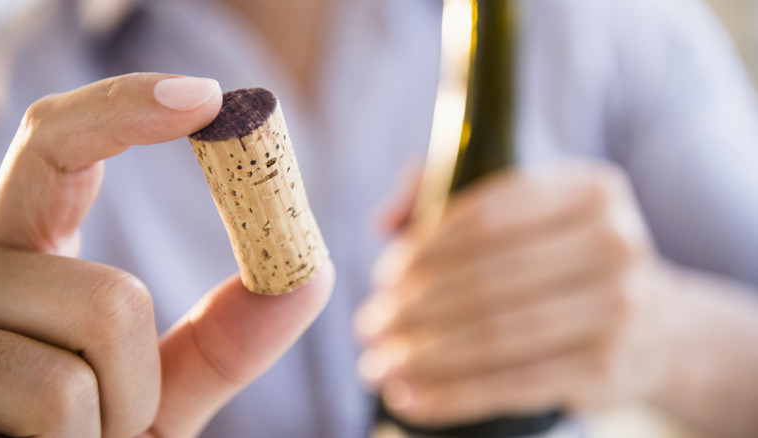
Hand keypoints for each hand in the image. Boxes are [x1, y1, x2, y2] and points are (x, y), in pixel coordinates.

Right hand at [0, 73, 333, 437]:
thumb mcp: (162, 390)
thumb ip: (227, 339)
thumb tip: (311, 271)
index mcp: (24, 258)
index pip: (55, 146)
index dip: (124, 109)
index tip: (206, 99)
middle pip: (110, 287)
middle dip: (141, 370)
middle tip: (115, 424)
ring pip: (100, 327)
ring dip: (122, 411)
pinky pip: (62, 400)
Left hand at [356, 161, 671, 426]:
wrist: (658, 326)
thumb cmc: (565, 257)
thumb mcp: (526, 208)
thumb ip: (447, 190)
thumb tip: (383, 222)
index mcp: (589, 189)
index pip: (488, 215)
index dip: (425, 247)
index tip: (384, 275)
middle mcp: (613, 243)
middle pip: (487, 279)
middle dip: (413, 307)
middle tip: (369, 325)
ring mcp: (616, 309)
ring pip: (495, 336)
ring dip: (423, 355)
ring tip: (377, 364)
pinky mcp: (606, 369)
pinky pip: (514, 385)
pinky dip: (453, 395)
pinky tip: (410, 397)